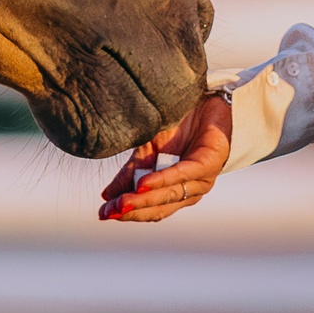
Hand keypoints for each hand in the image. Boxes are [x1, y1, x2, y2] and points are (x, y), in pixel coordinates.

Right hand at [97, 92, 231, 221]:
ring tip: (123, 201)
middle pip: (160, 206)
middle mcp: (190, 190)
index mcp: (175, 190)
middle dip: (133, 210)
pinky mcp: (210, 161)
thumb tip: (108, 196)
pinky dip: (162, 179)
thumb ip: (132, 173)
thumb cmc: (178, 126)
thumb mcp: (147, 150)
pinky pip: (184, 173)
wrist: (203, 99)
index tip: (103, 214)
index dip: (128, 214)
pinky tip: (144, 183)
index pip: (151, 210)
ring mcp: (202, 178)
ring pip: (170, 193)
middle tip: (111, 211)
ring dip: (144, 199)